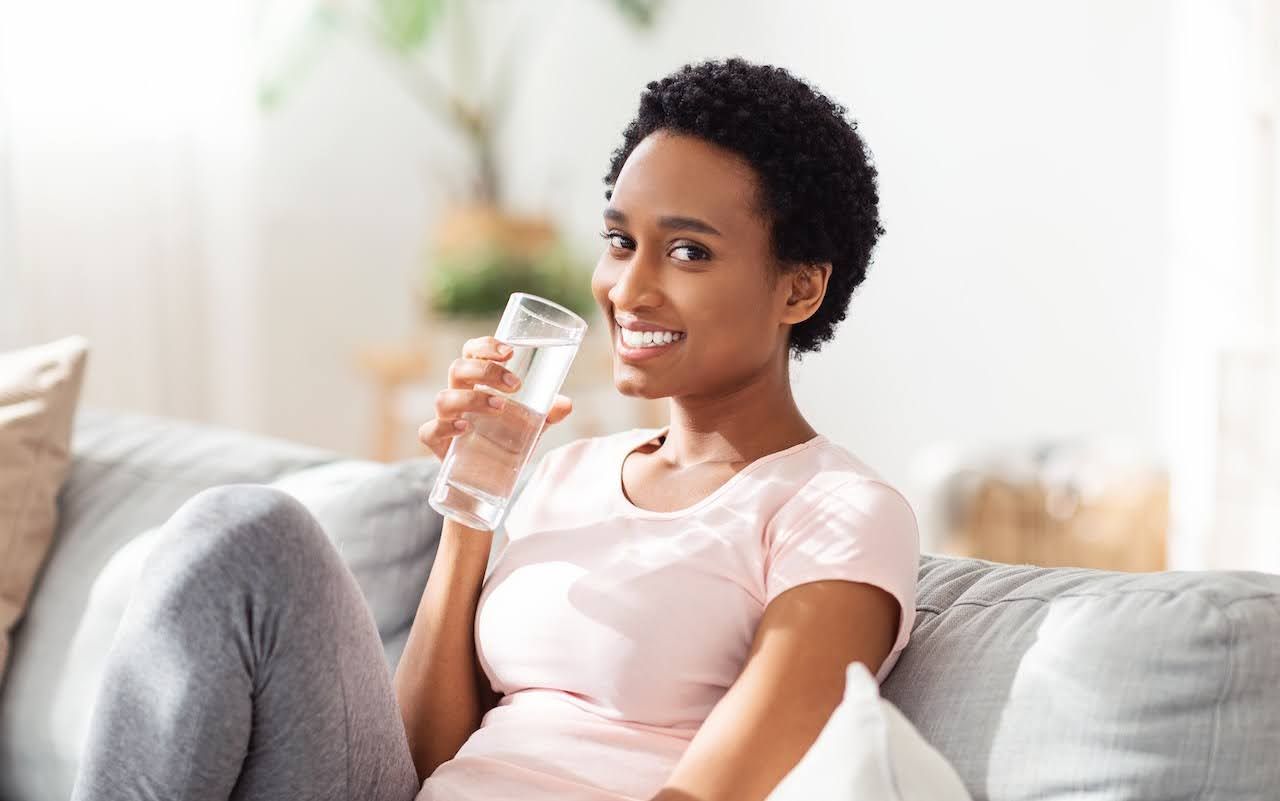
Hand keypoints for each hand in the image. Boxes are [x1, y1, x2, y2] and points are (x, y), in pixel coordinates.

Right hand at [417, 336, 573, 461]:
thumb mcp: (533, 425)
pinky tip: (465, 428)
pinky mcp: (438, 443)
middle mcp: (458, 394)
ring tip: (499, 408)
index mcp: (476, 382)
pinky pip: (429, 431)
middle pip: (458, 369)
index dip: (486, 346)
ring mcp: (445, 418)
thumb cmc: (507, 439)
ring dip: (472, 399)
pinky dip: (445, 427)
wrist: (489, 479)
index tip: (509, 352)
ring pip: (444, 398)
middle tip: (514, 385)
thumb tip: (566, 404)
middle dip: (485, 372)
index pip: (472, 352)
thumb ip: (548, 413)